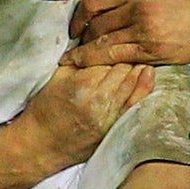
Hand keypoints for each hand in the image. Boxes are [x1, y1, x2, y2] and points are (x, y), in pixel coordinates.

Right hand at [15, 59, 154, 167]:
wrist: (41, 144)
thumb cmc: (46, 108)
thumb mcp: (57, 77)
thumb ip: (79, 61)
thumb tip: (99, 44)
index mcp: (83, 84)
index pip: (108, 58)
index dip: (113, 50)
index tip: (116, 45)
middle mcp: (99, 100)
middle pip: (124, 70)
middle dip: (127, 59)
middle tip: (131, 51)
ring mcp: (108, 116)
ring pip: (133, 85)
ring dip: (138, 71)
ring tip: (142, 60)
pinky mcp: (114, 128)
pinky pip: (135, 104)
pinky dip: (143, 88)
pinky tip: (148, 76)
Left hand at [64, 0, 189, 66]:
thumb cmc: (185, 0)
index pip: (94, 3)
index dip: (78, 18)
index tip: (74, 27)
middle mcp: (140, 8)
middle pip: (96, 25)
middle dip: (82, 36)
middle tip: (76, 43)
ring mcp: (145, 31)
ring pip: (102, 42)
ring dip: (84, 51)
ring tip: (74, 57)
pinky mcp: (151, 51)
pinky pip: (114, 56)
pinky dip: (94, 61)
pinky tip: (83, 64)